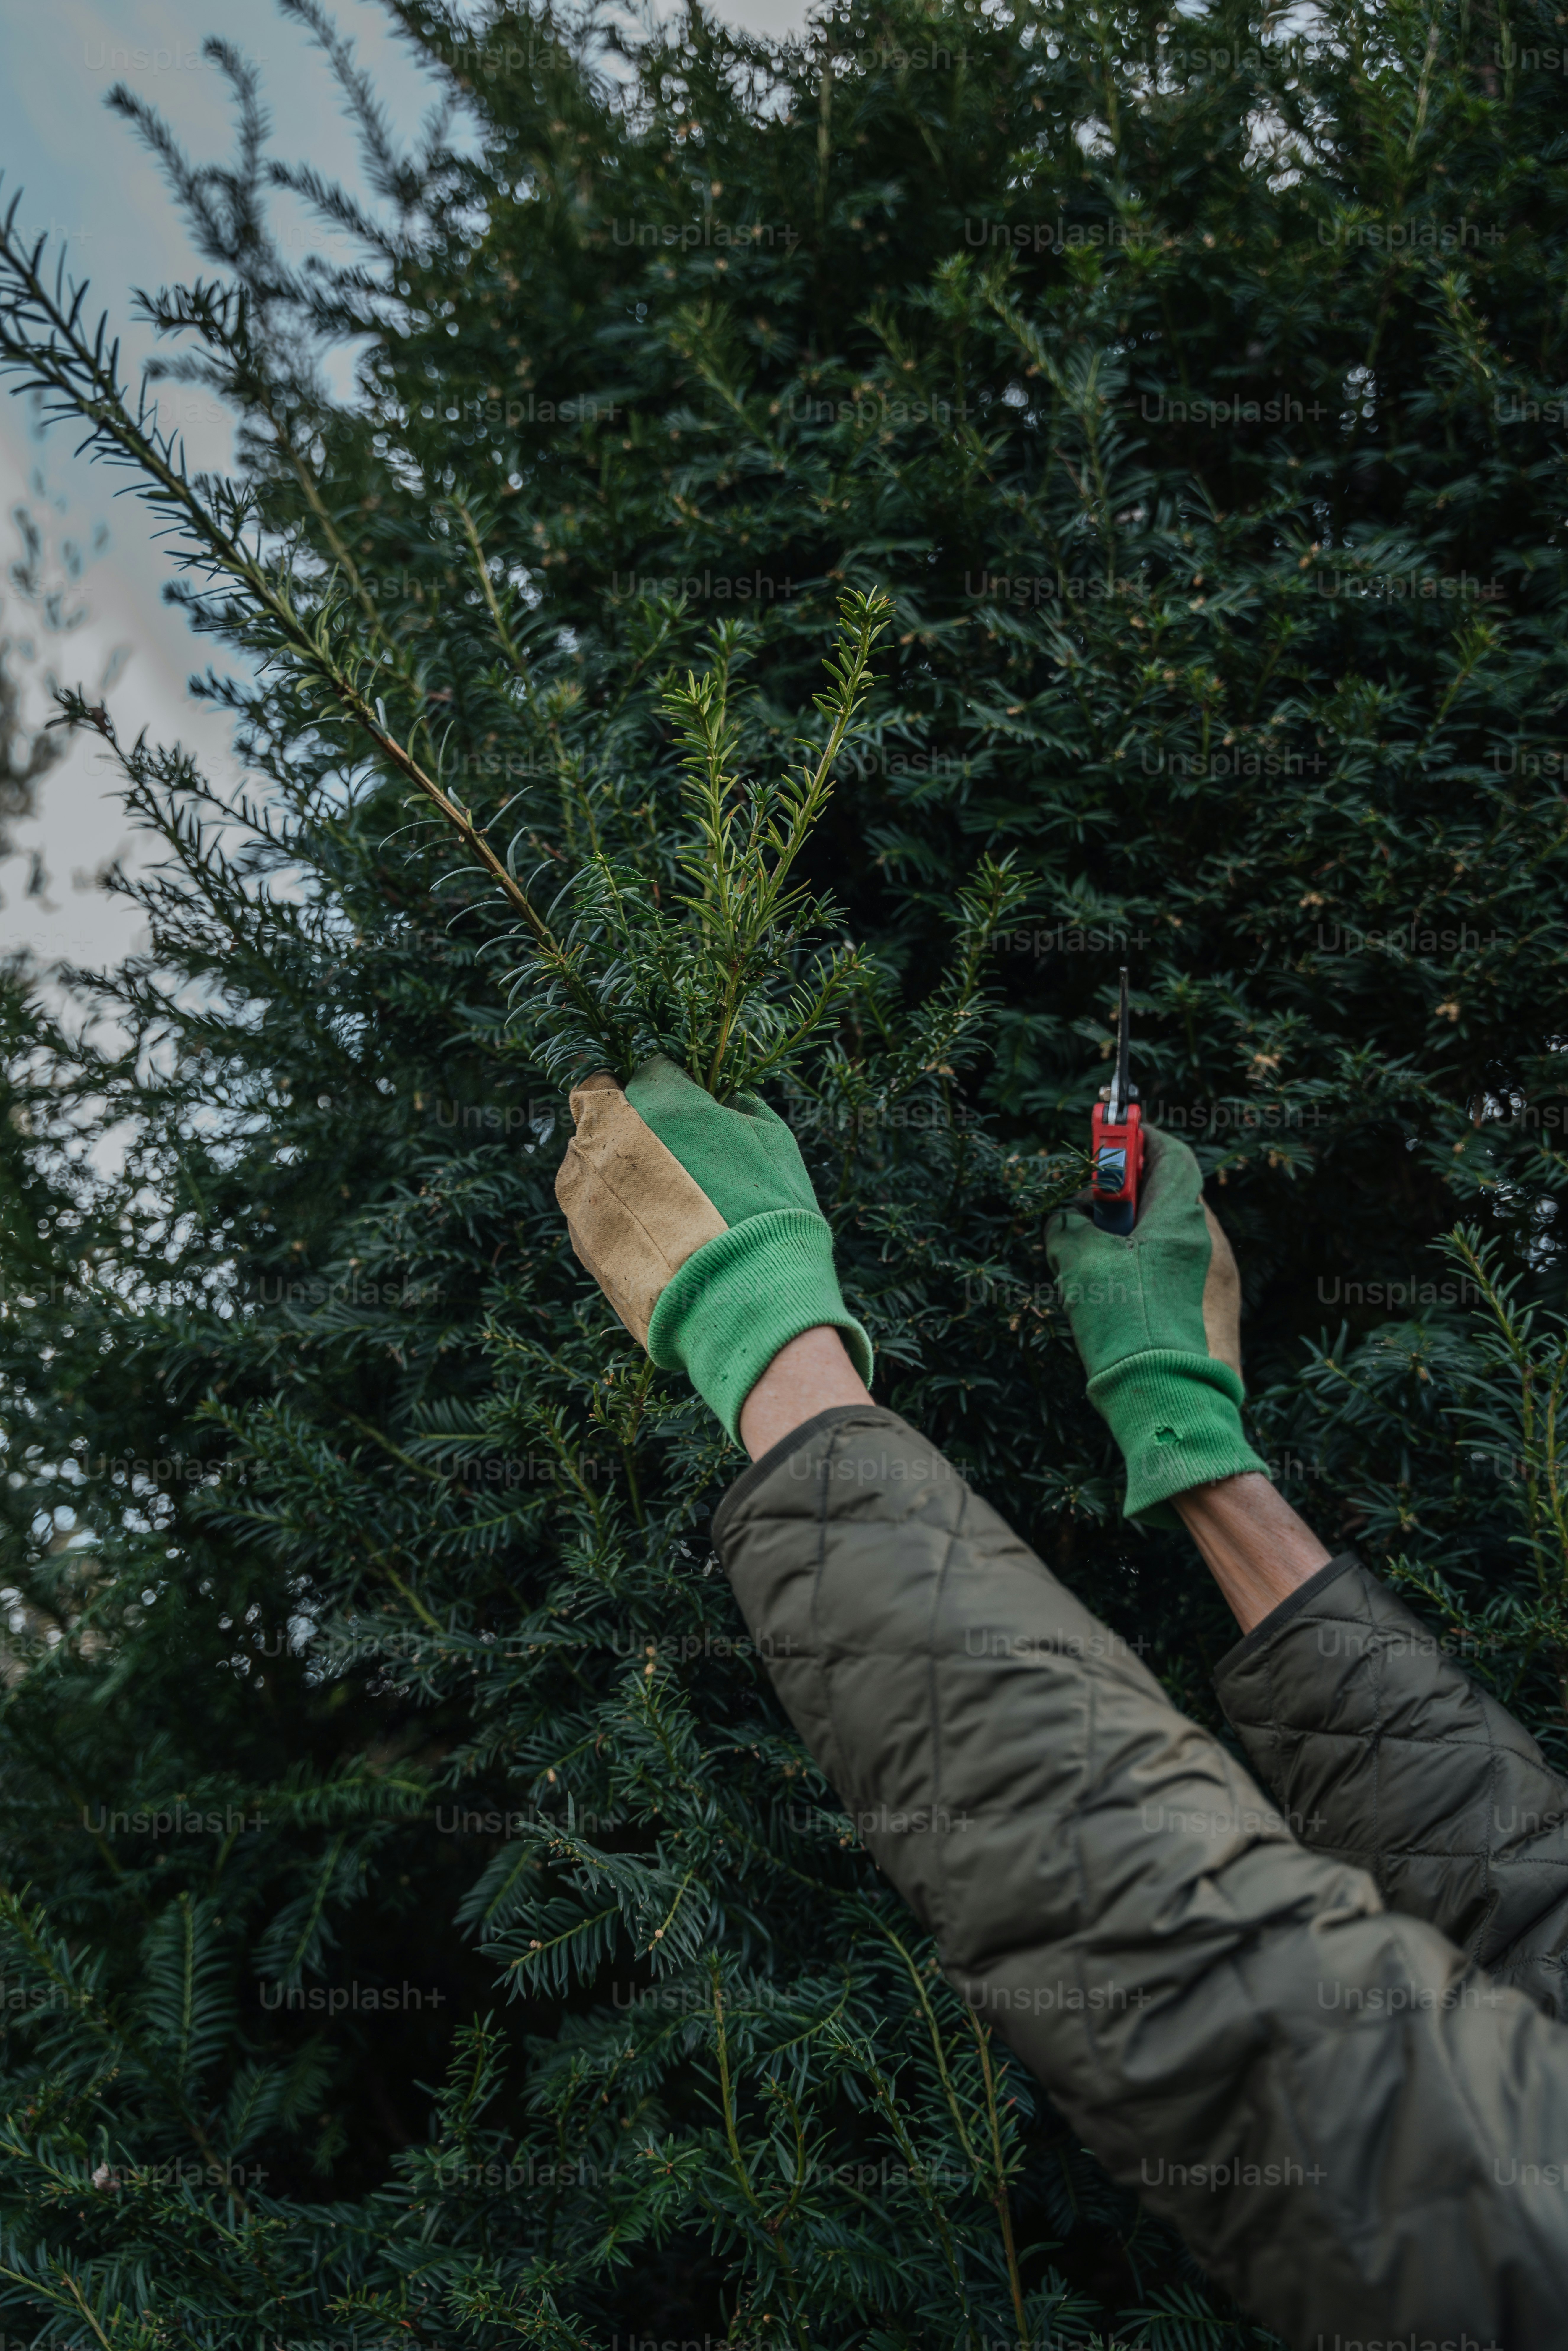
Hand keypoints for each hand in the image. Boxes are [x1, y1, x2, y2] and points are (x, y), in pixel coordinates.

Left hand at [554, 1056, 871, 1442]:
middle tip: (664, 1151)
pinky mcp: (579, 1239)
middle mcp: (607, 1136)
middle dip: (629, 1120)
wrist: (743, 1302)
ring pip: (585, 1159)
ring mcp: (586, 1190)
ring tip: (658, 1202)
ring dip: (612, 1167)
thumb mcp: (773, 1142)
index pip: (651, 1070)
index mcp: (658, 1100)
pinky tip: (650, 1237)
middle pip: (601, 1105)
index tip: (690, 1113)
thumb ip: (741, 1108)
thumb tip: (727, 1103)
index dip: (674, 1089)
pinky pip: (588, 1209)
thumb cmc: (767, 1216)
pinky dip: (611, 1214)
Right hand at [1045, 1125, 1266, 1522]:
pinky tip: (1097, 1278)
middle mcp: (1197, 1240)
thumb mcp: (1079, 1262)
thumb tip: (1066, 1219)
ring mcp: (1197, 1274)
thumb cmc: (1123, 1321)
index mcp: (1181, 1218)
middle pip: (1162, 1191)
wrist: (1159, 1394)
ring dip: (1121, 1226)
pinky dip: (1129, 1256)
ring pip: (1156, 1229)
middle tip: (1084, 1194)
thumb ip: (1068, 1227)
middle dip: (1121, 1187)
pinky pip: (1158, 1261)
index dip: (1140, 1138)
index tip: (1111, 1134)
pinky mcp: (1187, 1302)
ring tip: (1084, 1242)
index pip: (1171, 1155)